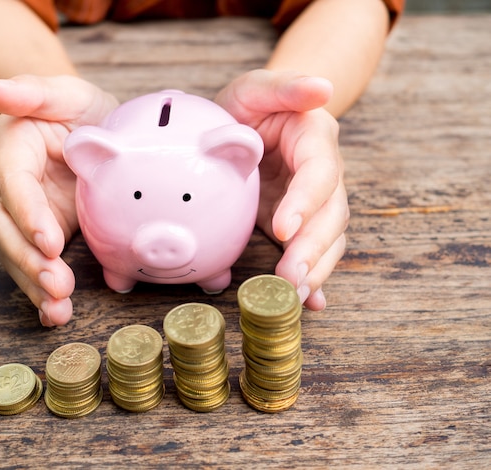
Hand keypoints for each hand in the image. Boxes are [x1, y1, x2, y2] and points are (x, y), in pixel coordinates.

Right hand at [0, 75, 118, 325]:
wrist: (95, 133)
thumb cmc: (83, 110)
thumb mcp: (67, 93)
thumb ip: (33, 91)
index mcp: (10, 148)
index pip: (12, 184)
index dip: (27, 214)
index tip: (49, 240)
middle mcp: (7, 185)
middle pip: (7, 227)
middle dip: (30, 260)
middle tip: (57, 286)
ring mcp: (21, 215)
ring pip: (16, 254)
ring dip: (34, 285)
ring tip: (57, 310)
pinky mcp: (39, 236)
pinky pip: (33, 265)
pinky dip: (42, 293)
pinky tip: (55, 315)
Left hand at [215, 69, 348, 309]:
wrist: (247, 124)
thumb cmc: (248, 105)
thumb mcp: (256, 87)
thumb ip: (284, 85)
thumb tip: (322, 88)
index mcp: (315, 140)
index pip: (319, 174)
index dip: (305, 202)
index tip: (283, 228)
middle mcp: (323, 175)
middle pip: (331, 215)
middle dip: (313, 249)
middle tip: (290, 277)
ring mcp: (313, 204)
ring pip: (327, 239)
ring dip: (314, 270)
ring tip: (295, 297)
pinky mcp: (299, 224)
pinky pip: (313, 252)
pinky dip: (315, 278)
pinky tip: (311, 303)